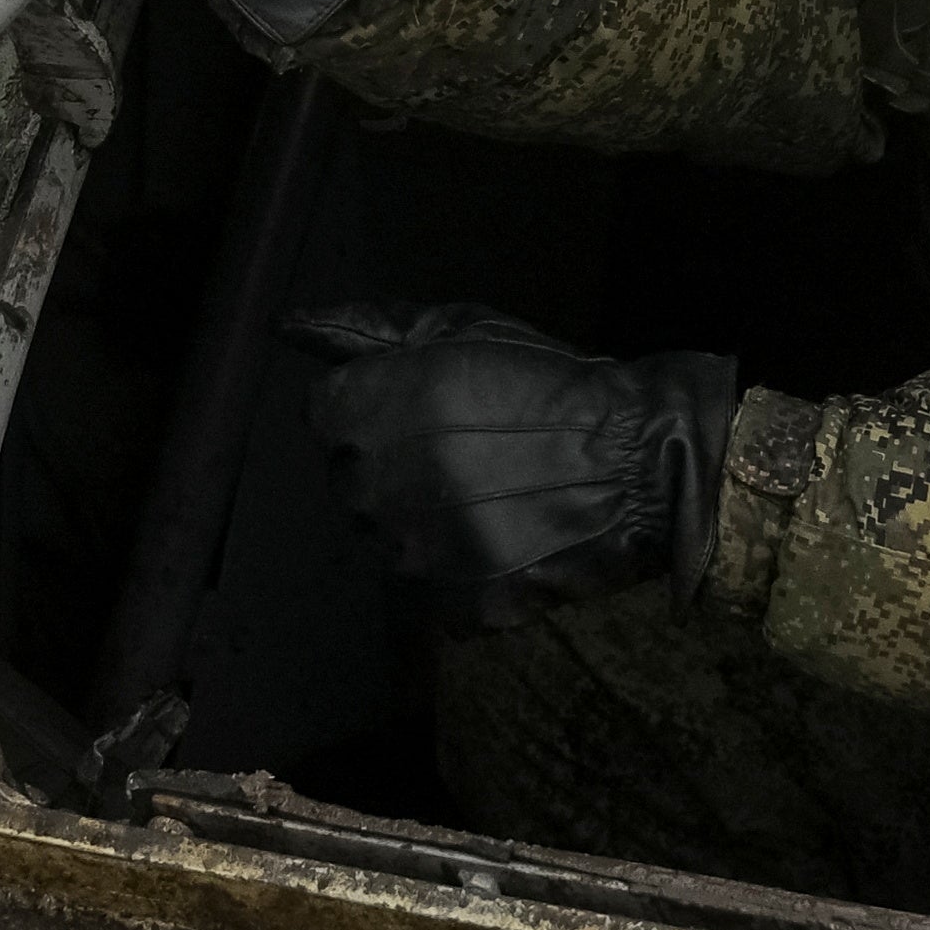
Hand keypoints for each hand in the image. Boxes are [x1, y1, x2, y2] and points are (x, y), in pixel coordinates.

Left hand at [294, 304, 739, 634]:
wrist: (641, 459)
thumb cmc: (550, 384)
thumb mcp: (461, 330)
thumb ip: (366, 329)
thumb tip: (289, 327)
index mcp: (374, 408)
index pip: (326, 413)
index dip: (375, 405)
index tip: (424, 407)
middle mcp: (381, 483)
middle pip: (350, 479)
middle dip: (393, 464)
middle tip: (464, 450)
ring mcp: (418, 551)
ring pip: (387, 538)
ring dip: (423, 519)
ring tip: (492, 492)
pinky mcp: (457, 602)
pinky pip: (433, 591)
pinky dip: (462, 569)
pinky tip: (507, 533)